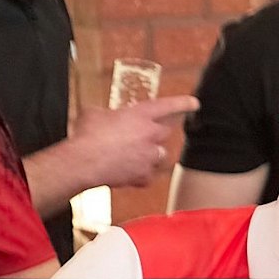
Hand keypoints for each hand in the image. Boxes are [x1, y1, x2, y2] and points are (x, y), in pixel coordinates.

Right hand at [67, 94, 199, 188]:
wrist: (83, 162)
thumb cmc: (87, 135)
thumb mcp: (94, 113)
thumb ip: (107, 114)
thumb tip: (103, 117)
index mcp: (140, 115)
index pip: (167, 106)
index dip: (182, 103)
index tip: (194, 103)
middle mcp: (150, 135)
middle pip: (164, 132)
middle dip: (154, 133)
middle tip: (139, 136)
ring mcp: (149, 156)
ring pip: (158, 155)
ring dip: (149, 154)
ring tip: (130, 155)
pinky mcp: (143, 175)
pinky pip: (147, 175)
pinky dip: (139, 175)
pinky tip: (126, 173)